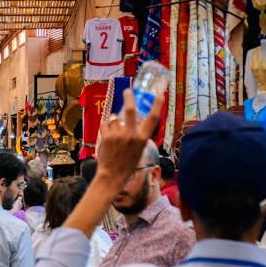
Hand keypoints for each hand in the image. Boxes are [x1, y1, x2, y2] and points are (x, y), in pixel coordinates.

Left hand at [61, 89, 163, 238]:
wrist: (113, 175)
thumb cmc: (127, 163)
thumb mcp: (139, 149)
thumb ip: (137, 134)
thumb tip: (131, 119)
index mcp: (144, 138)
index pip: (153, 118)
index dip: (157, 104)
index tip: (159, 94)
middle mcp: (132, 135)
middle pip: (130, 110)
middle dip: (128, 98)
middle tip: (127, 91)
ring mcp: (119, 135)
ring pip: (114, 118)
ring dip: (113, 123)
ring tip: (114, 135)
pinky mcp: (107, 136)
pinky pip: (105, 124)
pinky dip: (105, 128)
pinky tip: (107, 138)